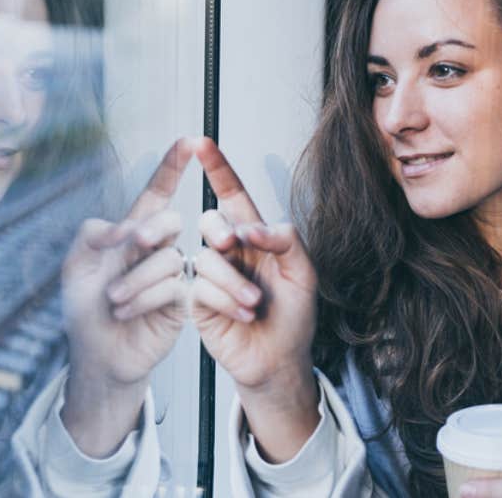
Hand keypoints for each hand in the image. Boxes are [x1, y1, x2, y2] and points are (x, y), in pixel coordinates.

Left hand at [60, 138, 194, 455]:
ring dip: (134, 279)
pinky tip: (125, 312)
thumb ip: (94, 233)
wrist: (96, 353)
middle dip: (150, 229)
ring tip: (112, 300)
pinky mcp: (181, 302)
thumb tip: (126, 228)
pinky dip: (143, 299)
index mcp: (132, 232)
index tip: (191, 141)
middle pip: (168, 220)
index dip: (173, 167)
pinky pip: (171, 287)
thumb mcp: (74, 264)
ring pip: (166, 258)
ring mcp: (171, 274)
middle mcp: (156, 248)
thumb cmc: (84, 309)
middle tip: (133, 244)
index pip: (156, 193)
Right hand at [191, 138, 319, 461]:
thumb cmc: (294, 315)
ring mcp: (211, 274)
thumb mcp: (303, 271)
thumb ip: (285, 239)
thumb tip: (251, 228)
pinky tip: (243, 315)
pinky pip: (200, 287)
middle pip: (212, 221)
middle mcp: (230, 250)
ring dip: (234, 281)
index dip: (217, 168)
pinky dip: (225, 300)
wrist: (280, 360)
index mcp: (254, 236)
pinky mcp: (197, 300)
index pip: (232, 194)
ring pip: (207, 257)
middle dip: (222, 230)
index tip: (200, 142)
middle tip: (234, 245)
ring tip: (255, 304)